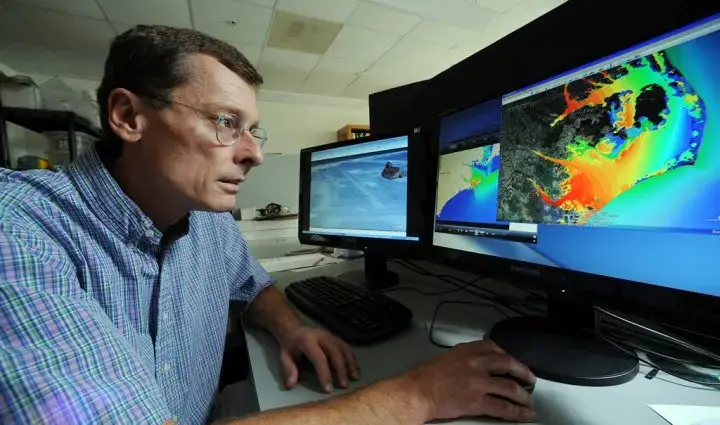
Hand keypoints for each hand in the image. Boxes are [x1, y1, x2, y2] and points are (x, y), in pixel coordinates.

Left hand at [276, 326, 358, 392]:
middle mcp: (321, 336)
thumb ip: (289, 370)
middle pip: (335, 352)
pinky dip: (352, 358)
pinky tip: (354, 370)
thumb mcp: (284, 356)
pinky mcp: (335, 337)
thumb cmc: (290, 345)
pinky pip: (346, 347)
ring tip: (354, 378)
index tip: (328, 389)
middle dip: (341, 369)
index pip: (319, 358)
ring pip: (343, 349)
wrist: (293, 328)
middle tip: (343, 385)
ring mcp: (330, 335)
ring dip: (350, 363)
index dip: (324, 374)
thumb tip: (291, 385)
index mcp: (307, 341)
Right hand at [404, 340, 536, 422]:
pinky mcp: (478, 401)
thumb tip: (481, 363)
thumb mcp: (449, 356)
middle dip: (523, 372)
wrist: (418, 392)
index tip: (515, 362)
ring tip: (529, 401)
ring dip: (523, 396)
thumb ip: (467, 356)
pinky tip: (525, 414)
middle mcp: (477, 363)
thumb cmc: (428, 375)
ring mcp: (479, 382)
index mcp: (469, 350)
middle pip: (509, 364)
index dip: (510, 356)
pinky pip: (503, 407)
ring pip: (510, 388)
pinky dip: (518, 412)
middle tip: (530, 380)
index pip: (496, 348)